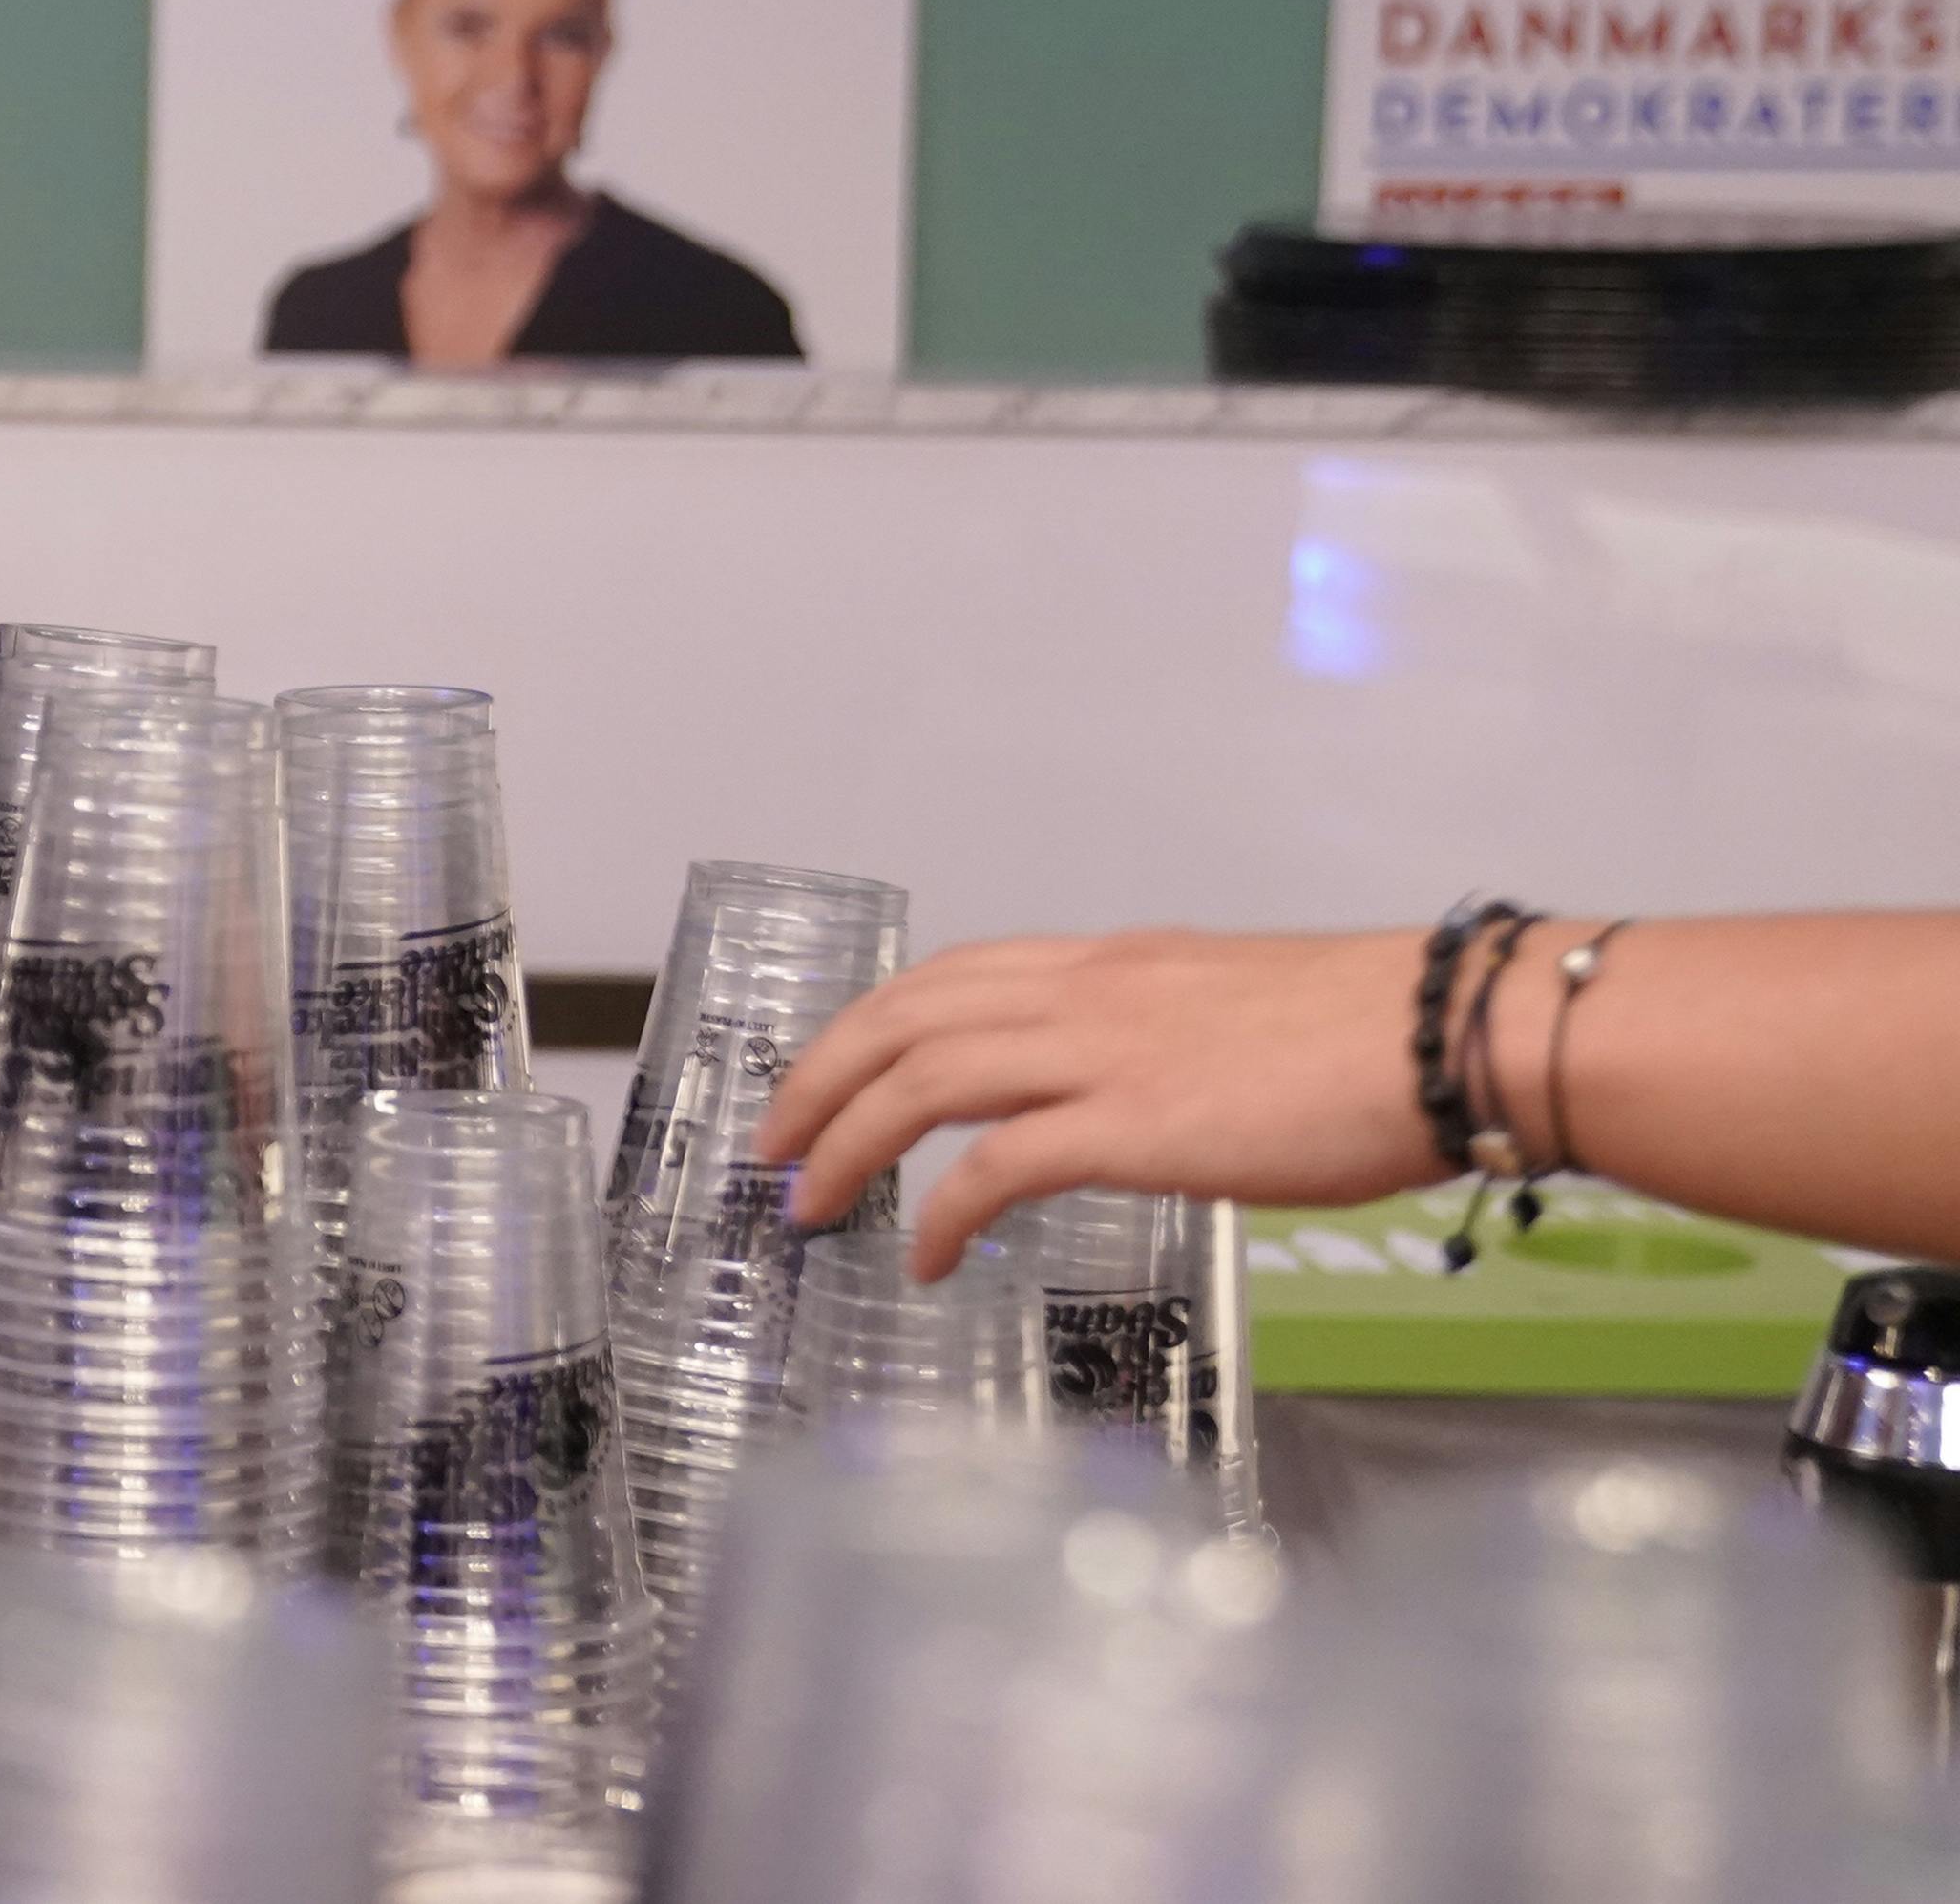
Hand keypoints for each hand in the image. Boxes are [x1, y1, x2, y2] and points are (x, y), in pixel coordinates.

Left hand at [760, 925, 1443, 1274]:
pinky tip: (925, 1256)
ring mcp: (1102, 1055)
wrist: (1446, 1033)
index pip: (946, 978)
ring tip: (809, 1203)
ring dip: (846, 1142)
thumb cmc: (1370, 1035)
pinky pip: (995, 1166)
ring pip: (922, 1079)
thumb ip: (1161, 1039)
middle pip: (900, 1018)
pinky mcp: (1133, 1126)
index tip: (823, 1075)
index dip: (867, 1027)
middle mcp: (1085, 993)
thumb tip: (1136, 1087)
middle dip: (818, 1081)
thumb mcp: (1230, 1011)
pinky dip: (940, 1211)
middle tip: (774, 1145)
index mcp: (1108, 964)